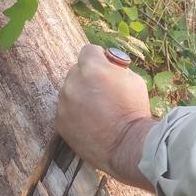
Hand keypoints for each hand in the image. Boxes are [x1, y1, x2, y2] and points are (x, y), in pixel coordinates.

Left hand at [56, 45, 156, 188]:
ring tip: (98, 111)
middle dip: (88, 78)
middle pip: (76, 71)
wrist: (128, 145)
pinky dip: (75, 114)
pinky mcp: (60, 122)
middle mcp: (73, 82)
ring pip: (70, 92)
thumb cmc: (135, 110)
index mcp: (92, 67)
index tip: (105, 66)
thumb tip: (108, 64)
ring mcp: (64, 103)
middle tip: (103, 92)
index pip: (88, 50)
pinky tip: (91, 122)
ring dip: (80, 96)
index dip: (99, 57)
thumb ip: (115, 68)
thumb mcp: (133, 78)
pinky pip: (65, 111)